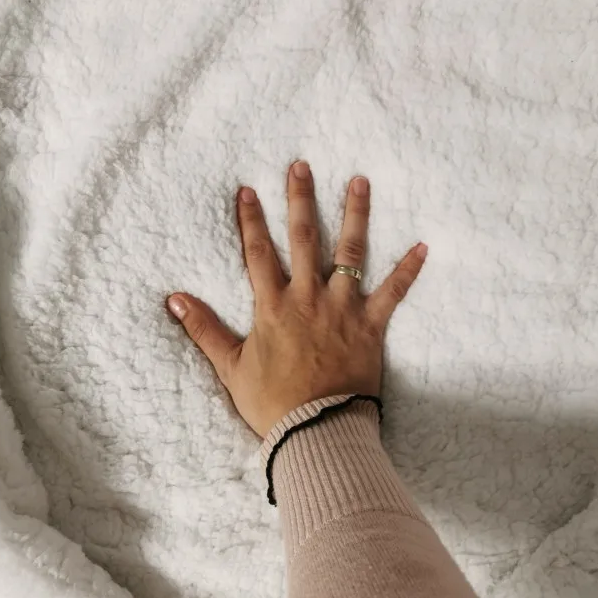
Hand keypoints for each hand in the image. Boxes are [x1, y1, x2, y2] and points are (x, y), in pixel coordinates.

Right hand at [166, 161, 426, 437]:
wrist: (317, 431)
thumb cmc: (273, 403)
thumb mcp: (230, 366)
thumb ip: (203, 328)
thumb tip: (174, 299)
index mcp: (273, 306)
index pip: (258, 253)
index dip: (251, 220)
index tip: (247, 190)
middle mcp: (308, 298)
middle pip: (304, 239)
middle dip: (300, 199)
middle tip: (301, 165)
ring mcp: (342, 309)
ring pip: (350, 253)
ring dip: (355, 215)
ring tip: (360, 181)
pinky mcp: (370, 327)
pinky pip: (393, 293)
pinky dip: (408, 270)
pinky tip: (423, 245)